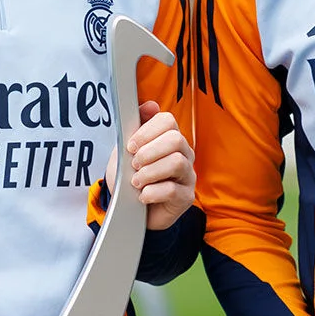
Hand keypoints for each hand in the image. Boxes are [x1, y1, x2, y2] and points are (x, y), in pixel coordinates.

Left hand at [124, 101, 194, 230]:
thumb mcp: (126, 150)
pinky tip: (143, 196)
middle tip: (133, 164)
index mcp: (170, 138)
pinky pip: (173, 190)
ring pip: (176, 163)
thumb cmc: (130, 177)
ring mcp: (188, 175)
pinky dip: (151, 193)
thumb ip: (136, 126)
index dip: (147, 131)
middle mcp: (184, 154)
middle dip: (149, 152)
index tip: (130, 146)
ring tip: (136, 182)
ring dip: (149, 172)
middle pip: (175, 140)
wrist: (129, 210)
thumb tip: (150, 105)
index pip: (167, 121)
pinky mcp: (186, 197)